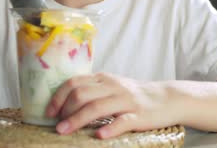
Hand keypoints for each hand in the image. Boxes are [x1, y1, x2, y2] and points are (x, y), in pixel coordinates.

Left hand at [46, 73, 178, 138]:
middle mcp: (112, 86)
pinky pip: (122, 121)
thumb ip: (92, 91)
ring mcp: (126, 100)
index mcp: (103, 79)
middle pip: (81, 94)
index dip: (58, 97)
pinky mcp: (139, 115)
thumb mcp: (111, 87)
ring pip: (97, 107)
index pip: (74, 83)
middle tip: (57, 125)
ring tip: (64, 131)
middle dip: (64, 110)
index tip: (49, 112)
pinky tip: (98, 136)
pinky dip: (109, 128)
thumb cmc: (134, 96)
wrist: (167, 98)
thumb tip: (64, 103)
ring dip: (77, 120)